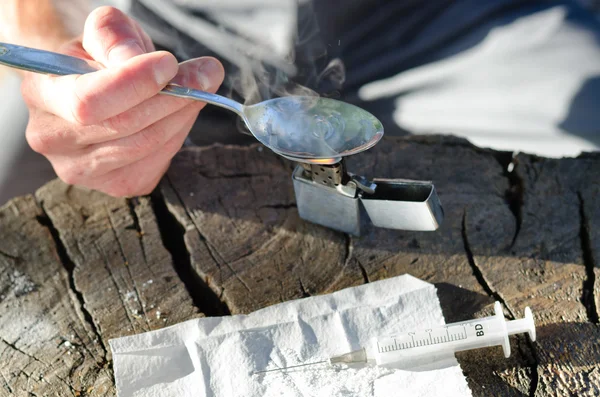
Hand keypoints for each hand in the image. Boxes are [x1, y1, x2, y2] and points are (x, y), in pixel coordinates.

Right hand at [21, 6, 223, 196]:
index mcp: (42, 94)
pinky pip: (157, 161)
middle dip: (172, 97)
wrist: (93, 90)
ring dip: (181, 115)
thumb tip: (136, 59)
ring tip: (199, 88)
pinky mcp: (117, 185)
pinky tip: (178, 115)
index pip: (89, 100)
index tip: (169, 64)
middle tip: (206, 75)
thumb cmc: (99, 59)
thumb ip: (115, 38)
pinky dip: (177, 134)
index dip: (135, 83)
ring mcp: (83, 170)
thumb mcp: (103, 33)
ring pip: (146, 144)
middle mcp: (53, 140)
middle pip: (125, 125)